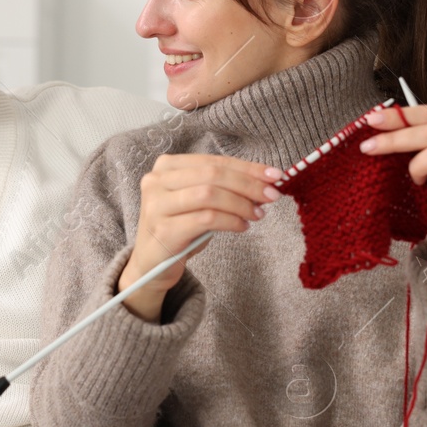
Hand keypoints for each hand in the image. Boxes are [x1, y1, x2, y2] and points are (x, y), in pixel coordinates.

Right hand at [119, 153, 281, 320]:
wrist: (153, 265)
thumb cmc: (180, 229)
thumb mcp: (200, 202)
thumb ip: (224, 188)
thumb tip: (264, 183)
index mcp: (166, 166)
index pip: (213, 161)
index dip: (246, 167)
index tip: (274, 175)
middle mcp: (156, 180)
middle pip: (212, 174)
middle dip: (247, 184)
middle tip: (271, 195)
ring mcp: (156, 204)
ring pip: (209, 194)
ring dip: (240, 203)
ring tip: (257, 214)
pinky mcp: (163, 229)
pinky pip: (206, 219)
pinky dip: (230, 221)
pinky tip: (242, 227)